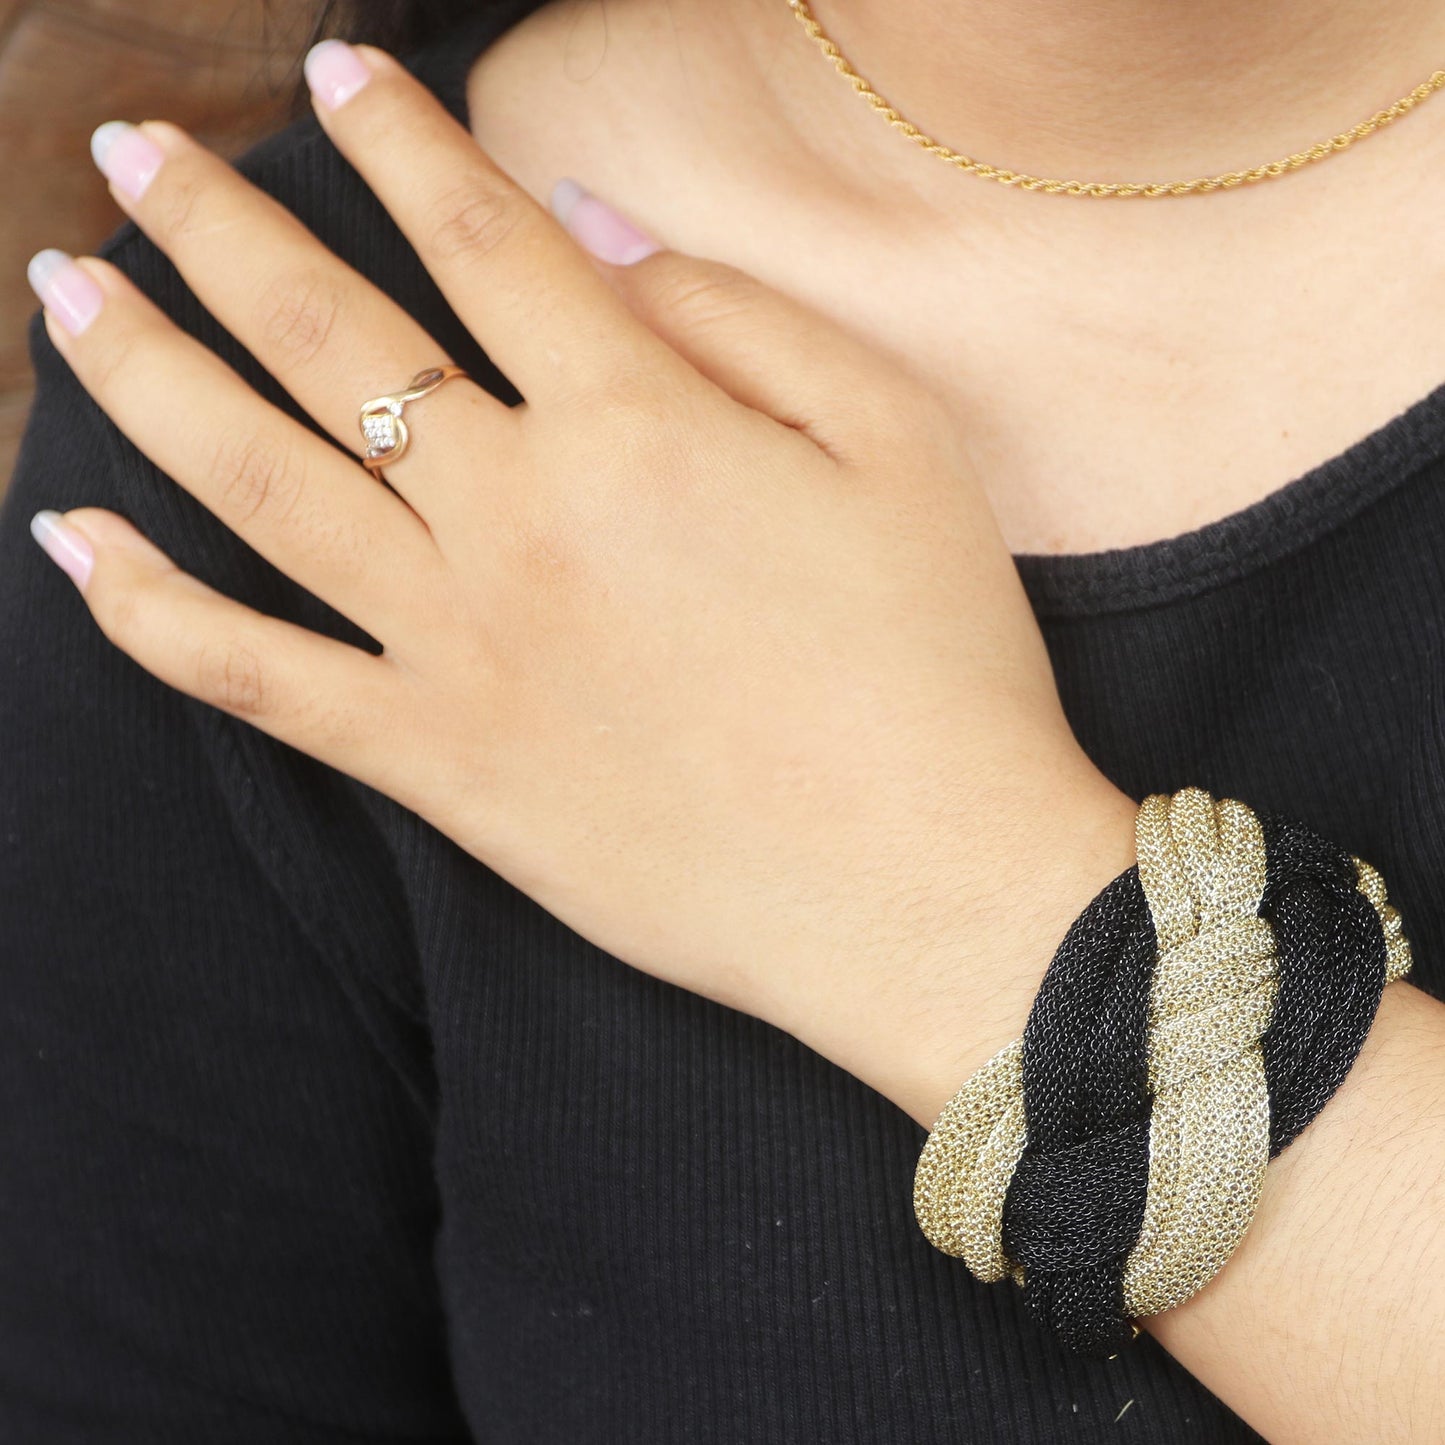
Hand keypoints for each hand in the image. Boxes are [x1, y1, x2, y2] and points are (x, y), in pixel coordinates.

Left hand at [27, 40, 1136, 1124]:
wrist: (923, 886)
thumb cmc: (937, 662)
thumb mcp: (896, 441)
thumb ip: (739, 318)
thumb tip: (594, 234)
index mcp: (634, 421)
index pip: (481, 235)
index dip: (400, 136)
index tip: (335, 74)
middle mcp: (517, 515)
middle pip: (328, 332)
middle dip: (217, 222)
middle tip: (135, 155)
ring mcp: (460, 646)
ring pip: (255, 481)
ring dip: (142, 373)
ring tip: (68, 297)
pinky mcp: (441, 765)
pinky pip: (258, 679)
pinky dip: (151, 613)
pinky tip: (74, 546)